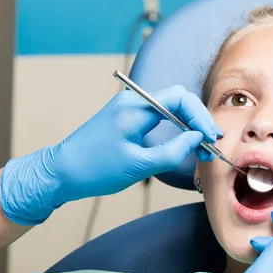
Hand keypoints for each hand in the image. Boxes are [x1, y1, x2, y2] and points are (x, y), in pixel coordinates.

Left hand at [0, 86, 220, 224]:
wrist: (61, 173)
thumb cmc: (95, 169)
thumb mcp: (138, 165)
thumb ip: (172, 151)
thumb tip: (196, 139)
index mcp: (135, 108)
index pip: (180, 99)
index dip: (200, 116)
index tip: (211, 137)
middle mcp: (133, 102)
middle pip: (178, 101)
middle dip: (198, 121)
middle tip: (211, 144)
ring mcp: (130, 109)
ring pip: (170, 109)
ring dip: (189, 126)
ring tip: (201, 149)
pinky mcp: (128, 120)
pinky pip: (160, 117)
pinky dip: (176, 129)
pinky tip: (184, 145)